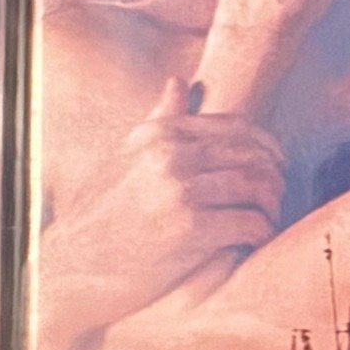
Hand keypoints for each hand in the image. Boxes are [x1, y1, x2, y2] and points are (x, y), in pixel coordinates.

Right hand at [41, 77, 286, 349]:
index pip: (237, 126)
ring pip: (257, 188)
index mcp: (160, 134)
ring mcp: (180, 191)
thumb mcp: (126, 156)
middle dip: (275, 178)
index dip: (268, 145)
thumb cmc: (102, 215)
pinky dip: (261, 233)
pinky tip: (256, 241)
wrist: (72, 268)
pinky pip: (250, 224)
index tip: (277, 165)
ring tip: (268, 220)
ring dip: (272, 207)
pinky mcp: (189, 229)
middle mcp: (170, 155)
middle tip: (277, 197)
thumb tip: (179, 81)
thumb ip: (159, 119)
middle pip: (253, 156)